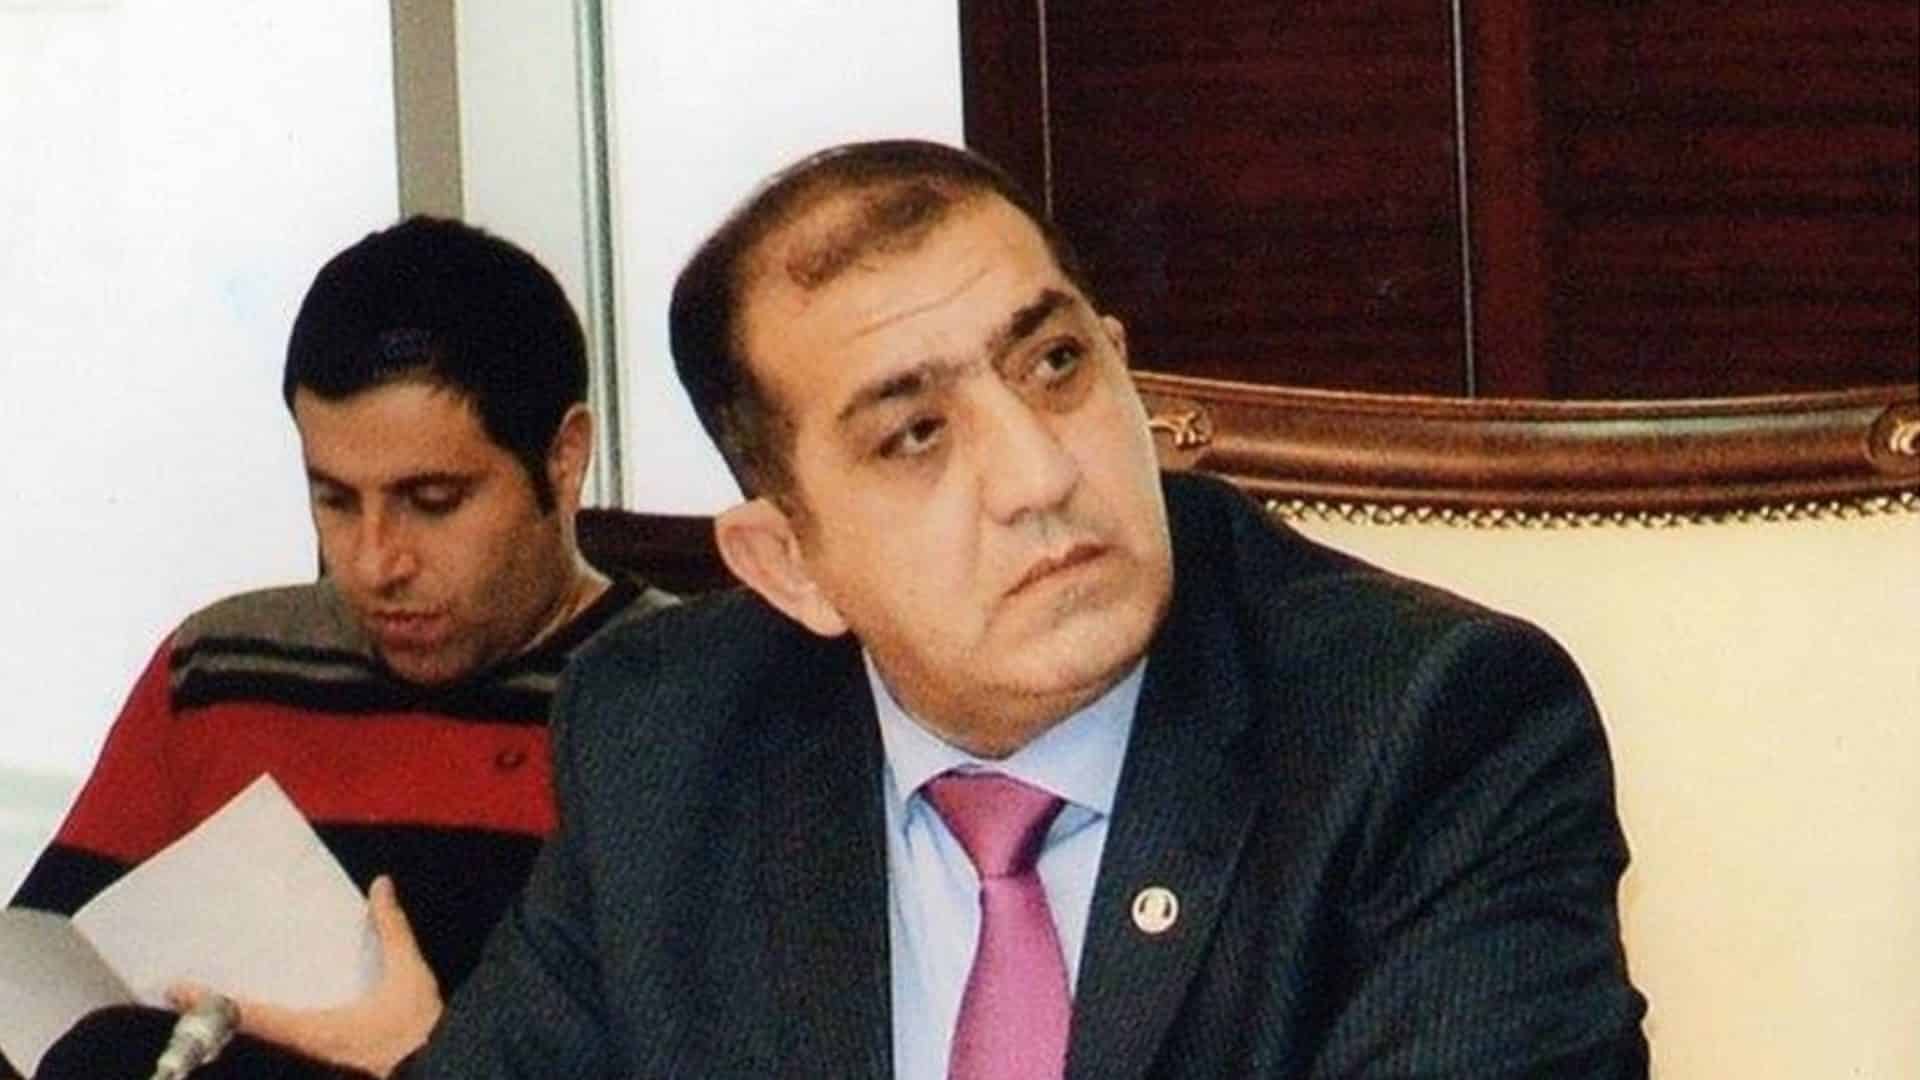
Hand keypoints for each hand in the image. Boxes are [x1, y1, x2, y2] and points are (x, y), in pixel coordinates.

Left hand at [170, 874, 441, 1077]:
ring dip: (233, 1022)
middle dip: (211, 1014)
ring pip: (261, 1041)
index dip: (214, 1003)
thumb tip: (379, 887)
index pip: (253, 1016)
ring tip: (210, 1001)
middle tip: (180, 993)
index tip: (179, 989)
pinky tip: (258, 1014)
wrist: (440, 1065)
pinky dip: (260, 1028)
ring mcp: (312, 1058)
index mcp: (316, 1030)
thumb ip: (391, 929)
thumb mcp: (408, 973)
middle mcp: (305, 1049)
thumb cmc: (418, 1027)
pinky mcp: (324, 1059)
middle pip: (246, 1033)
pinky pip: (281, 1042)